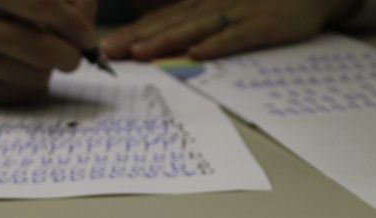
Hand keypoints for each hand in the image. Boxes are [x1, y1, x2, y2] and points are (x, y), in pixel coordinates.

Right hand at [0, 0, 98, 103]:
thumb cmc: (5, 8)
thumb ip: (71, 2)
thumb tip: (87, 35)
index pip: (43, 3)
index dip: (74, 23)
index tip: (87, 36)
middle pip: (44, 48)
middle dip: (72, 55)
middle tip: (76, 54)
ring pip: (38, 73)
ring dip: (51, 68)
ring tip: (35, 53)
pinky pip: (26, 91)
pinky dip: (35, 81)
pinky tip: (17, 68)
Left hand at [102, 0, 359, 61]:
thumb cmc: (269, 1)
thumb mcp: (228, 6)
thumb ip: (199, 18)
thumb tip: (173, 42)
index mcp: (204, 3)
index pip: (162, 18)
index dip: (133, 31)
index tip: (106, 45)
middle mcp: (215, 5)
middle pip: (170, 23)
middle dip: (137, 37)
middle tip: (109, 51)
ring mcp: (239, 13)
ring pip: (195, 28)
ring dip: (166, 40)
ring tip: (141, 53)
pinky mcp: (263, 24)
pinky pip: (237, 36)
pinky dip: (217, 45)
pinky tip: (198, 53)